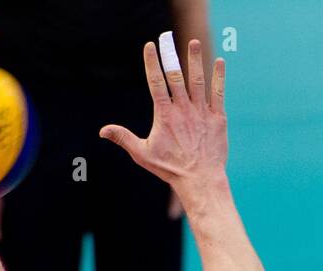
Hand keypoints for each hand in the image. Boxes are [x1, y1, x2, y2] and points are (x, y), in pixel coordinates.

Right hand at [100, 38, 227, 201]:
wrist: (201, 180)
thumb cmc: (171, 169)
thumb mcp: (142, 154)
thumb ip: (124, 138)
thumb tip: (102, 131)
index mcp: (164, 114)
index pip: (155, 82)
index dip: (152, 62)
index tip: (149, 46)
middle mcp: (183, 109)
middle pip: (175, 76)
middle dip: (170, 55)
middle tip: (166, 37)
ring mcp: (201, 112)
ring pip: (197, 81)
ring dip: (195, 60)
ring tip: (193, 42)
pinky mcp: (217, 118)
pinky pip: (218, 93)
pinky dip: (219, 77)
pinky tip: (220, 62)